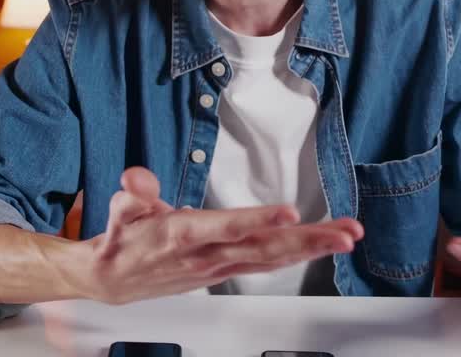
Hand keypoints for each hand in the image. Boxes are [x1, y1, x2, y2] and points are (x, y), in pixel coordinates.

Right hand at [77, 167, 363, 304]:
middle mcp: (207, 255)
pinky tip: (322, 247)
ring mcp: (220, 266)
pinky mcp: (226, 270)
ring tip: (347, 237)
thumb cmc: (121, 241)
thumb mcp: (117, 212)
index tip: (289, 213)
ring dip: (313, 248)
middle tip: (345, 234)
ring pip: (273, 258)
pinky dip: (298, 255)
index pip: (227, 228)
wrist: (112, 280)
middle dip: (308, 241)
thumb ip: (130, 195)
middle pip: (264, 248)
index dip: (258, 222)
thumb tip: (136, 179)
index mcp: (183, 236)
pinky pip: (268, 264)